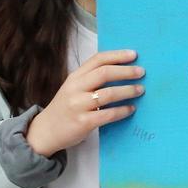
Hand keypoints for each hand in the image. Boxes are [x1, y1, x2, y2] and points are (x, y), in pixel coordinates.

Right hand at [25, 50, 145, 156]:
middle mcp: (75, 88)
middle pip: (104, 73)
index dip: (117, 55)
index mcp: (75, 76)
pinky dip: (122, 111)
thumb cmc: (65, 108)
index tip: (134, 55)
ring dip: (128, 91)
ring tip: (140, 90)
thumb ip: (91, 79)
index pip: (98, 59)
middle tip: (141, 72)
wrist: (45, 132)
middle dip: (126, 71)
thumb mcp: (73, 88)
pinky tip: (131, 109)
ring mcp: (78, 105)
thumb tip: (121, 71)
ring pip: (108, 94)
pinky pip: (108, 114)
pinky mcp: (83, 122)